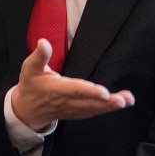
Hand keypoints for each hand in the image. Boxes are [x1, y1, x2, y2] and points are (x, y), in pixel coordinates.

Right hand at [11, 39, 134, 128]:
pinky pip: (93, 112)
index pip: (75, 90)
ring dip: (111, 106)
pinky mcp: (77, 113)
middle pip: (89, 103)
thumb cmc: (30, 85)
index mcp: (56, 90)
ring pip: (94, 109)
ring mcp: (73, 109)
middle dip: (107, 102)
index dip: (89, 92)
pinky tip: (121, 105)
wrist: (26, 110)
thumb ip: (39, 56)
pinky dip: (107, 109)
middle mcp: (66, 101)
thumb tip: (43, 42)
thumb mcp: (29, 69)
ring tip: (128, 100)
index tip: (104, 93)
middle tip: (123, 100)